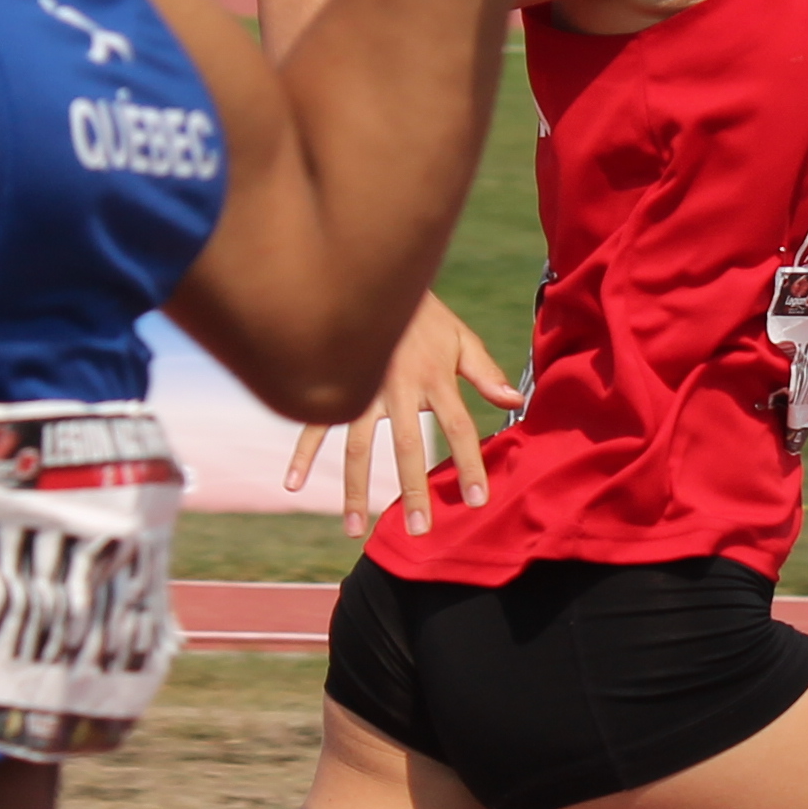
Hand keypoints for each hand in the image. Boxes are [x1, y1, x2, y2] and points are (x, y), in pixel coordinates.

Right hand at [281, 292, 515, 539]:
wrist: (376, 278)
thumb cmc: (425, 316)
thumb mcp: (461, 338)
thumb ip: (486, 373)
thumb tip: (515, 404)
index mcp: (434, 376)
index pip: (457, 426)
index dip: (469, 464)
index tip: (477, 500)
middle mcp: (397, 387)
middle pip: (407, 444)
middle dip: (412, 489)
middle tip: (418, 528)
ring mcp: (361, 388)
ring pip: (356, 446)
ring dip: (355, 489)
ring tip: (355, 530)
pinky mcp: (335, 386)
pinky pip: (315, 424)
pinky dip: (301, 454)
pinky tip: (292, 485)